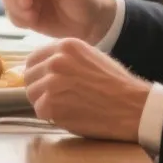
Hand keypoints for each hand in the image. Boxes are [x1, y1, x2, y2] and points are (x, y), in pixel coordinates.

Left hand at [25, 39, 151, 141]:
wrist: (133, 106)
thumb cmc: (116, 84)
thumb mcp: (90, 57)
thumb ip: (66, 58)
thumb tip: (44, 66)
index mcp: (65, 46)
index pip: (33, 58)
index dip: (38, 73)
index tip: (45, 82)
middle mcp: (55, 61)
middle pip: (29, 77)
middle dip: (39, 88)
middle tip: (56, 98)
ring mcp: (51, 83)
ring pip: (32, 94)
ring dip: (45, 103)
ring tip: (67, 106)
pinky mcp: (51, 105)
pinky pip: (40, 111)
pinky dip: (52, 116)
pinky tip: (70, 114)